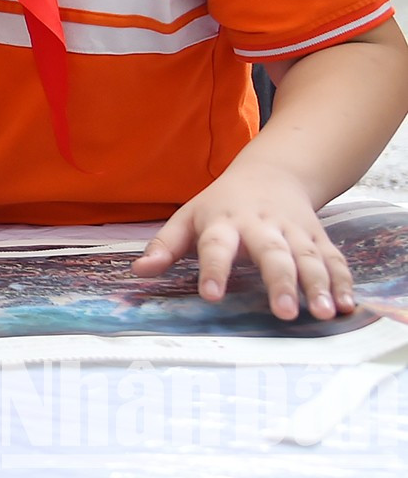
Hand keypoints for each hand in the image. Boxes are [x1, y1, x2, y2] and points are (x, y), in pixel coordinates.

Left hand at [130, 164, 355, 320]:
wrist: (270, 173)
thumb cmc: (220, 205)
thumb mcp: (188, 218)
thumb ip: (165, 246)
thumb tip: (138, 272)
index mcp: (224, 222)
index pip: (216, 246)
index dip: (213, 269)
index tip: (212, 295)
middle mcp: (262, 226)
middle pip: (272, 253)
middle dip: (280, 282)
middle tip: (284, 312)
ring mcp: (294, 231)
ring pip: (308, 258)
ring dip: (318, 285)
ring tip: (325, 312)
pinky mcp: (318, 238)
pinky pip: (333, 259)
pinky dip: (343, 281)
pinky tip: (348, 305)